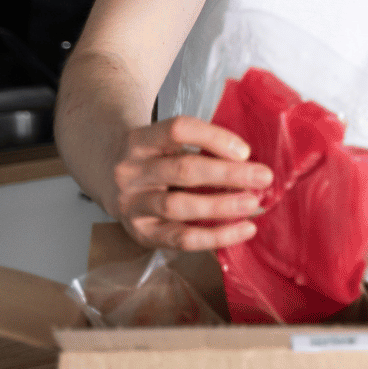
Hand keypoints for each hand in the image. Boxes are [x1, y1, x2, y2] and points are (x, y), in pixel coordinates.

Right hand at [109, 115, 273, 250]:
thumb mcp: (163, 141)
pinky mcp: (140, 232)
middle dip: (227, 174)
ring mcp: (132, 204)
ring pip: (179, 207)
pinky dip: (215, 236)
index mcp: (139, 140)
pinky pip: (180, 238)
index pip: (178, 130)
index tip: (245, 151)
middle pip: (183, 170)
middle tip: (263, 177)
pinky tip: (243, 230)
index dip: (214, 138)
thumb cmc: (151, 156)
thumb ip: (198, 147)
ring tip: (252, 204)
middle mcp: (131, 171)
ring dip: (221, 206)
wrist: (104, 176)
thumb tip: (250, 163)